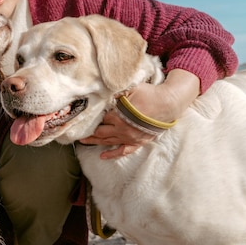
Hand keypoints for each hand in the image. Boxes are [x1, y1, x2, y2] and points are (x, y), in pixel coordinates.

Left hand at [80, 69, 199, 158]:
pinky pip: (123, 151)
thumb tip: (102, 90)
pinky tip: (103, 156)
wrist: (168, 103)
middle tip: (77, 132)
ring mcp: (129, 137)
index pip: (100, 119)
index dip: (91, 117)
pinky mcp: (137, 142)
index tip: (82, 117)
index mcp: (118, 116)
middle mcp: (122, 129)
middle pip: (100, 133)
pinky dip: (112, 154)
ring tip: (83, 142)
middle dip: (88, 133)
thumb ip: (116, 91)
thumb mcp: (130, 88)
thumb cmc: (149, 93)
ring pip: (108, 142)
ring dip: (95, 143)